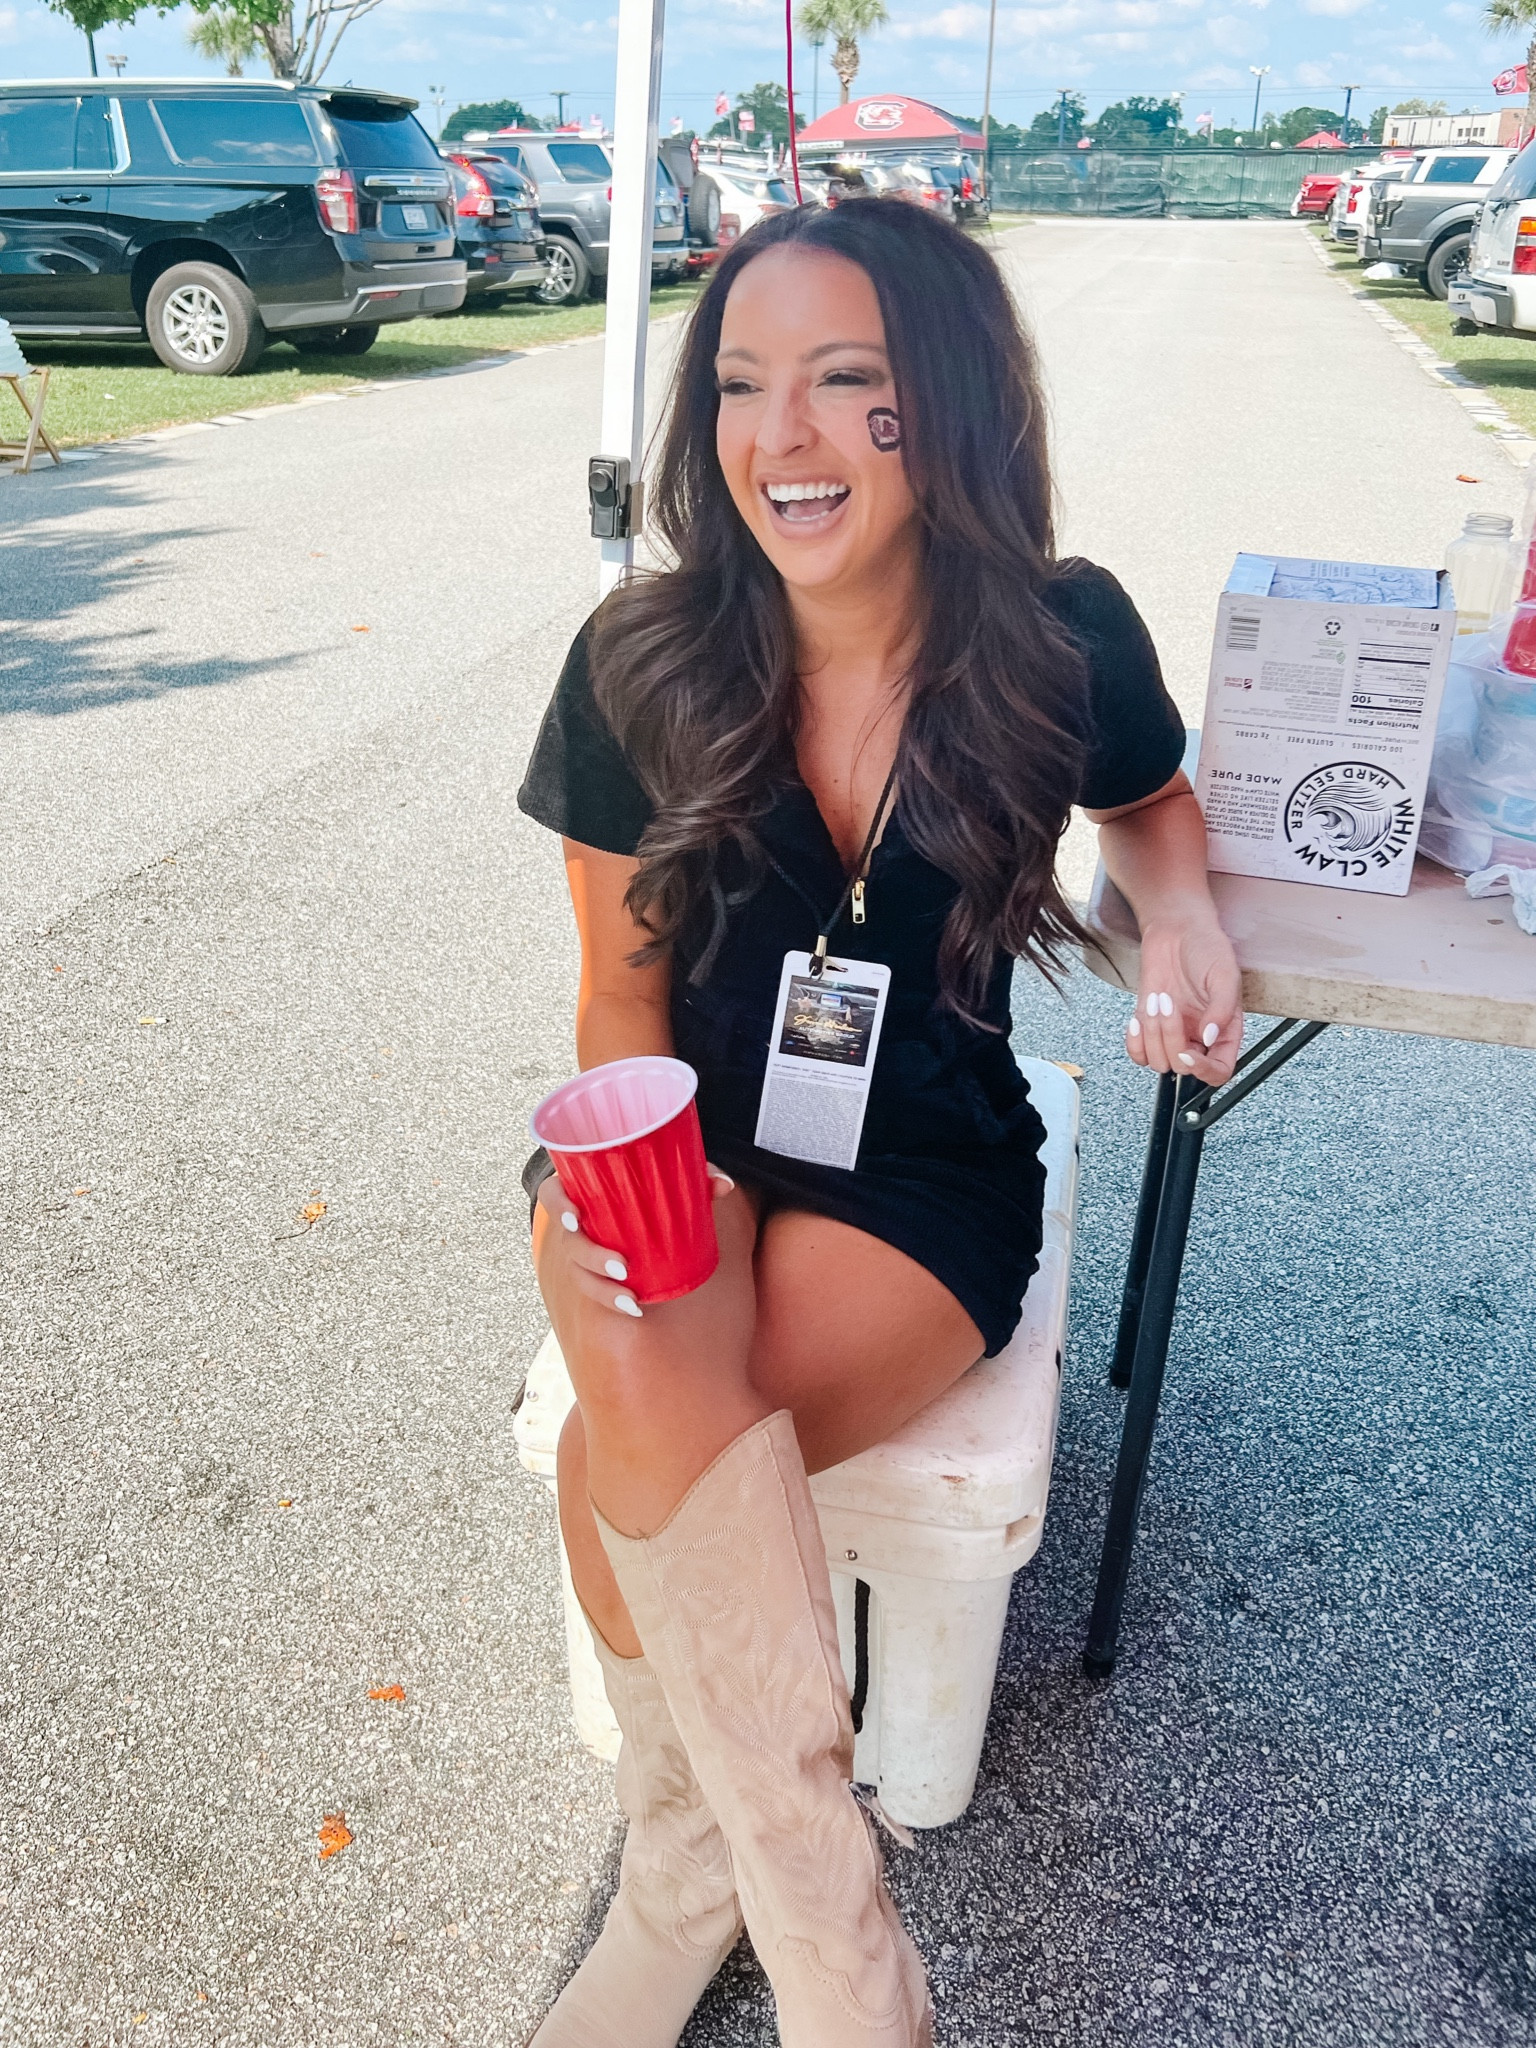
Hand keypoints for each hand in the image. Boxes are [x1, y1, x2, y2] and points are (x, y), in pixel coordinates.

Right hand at [534, 1162, 736, 1319]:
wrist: (648, 1193)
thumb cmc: (650, 1174)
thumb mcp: (671, 1169)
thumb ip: (696, 1173)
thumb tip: (724, 1185)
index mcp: (582, 1186)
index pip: (553, 1192)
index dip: (557, 1205)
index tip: (576, 1218)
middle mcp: (577, 1219)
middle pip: (568, 1242)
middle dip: (590, 1258)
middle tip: (622, 1266)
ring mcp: (584, 1246)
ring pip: (579, 1271)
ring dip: (601, 1289)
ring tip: (630, 1298)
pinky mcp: (597, 1268)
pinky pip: (596, 1287)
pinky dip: (612, 1299)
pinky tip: (635, 1307)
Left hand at [1125, 914, 1242, 1085]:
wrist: (1176, 930)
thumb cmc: (1206, 948)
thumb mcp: (1225, 975)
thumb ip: (1223, 1009)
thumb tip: (1210, 1037)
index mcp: (1225, 1032)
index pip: (1218, 1071)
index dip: (1203, 1071)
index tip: (1190, 1053)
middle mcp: (1199, 1038)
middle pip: (1182, 1067)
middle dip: (1171, 1038)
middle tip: (1171, 1004)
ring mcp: (1173, 1033)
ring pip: (1158, 1061)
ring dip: (1153, 1033)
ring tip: (1160, 999)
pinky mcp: (1150, 1026)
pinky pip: (1138, 1053)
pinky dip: (1134, 1040)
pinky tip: (1140, 1016)